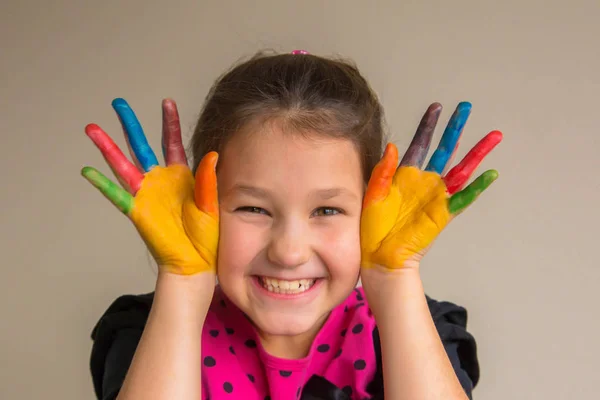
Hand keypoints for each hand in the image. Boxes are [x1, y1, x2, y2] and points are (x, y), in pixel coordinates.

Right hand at [81, 98, 218, 274]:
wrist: (196, 261)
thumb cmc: (206, 234)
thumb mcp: (212, 203)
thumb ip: (208, 179)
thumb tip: (213, 154)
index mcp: (180, 175)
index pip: (171, 142)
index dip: (169, 122)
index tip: (166, 101)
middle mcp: (160, 180)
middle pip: (141, 146)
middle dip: (130, 125)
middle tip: (118, 103)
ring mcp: (146, 194)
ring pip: (123, 165)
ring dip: (108, 147)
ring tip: (92, 129)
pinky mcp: (137, 211)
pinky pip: (117, 195)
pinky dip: (103, 184)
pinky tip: (88, 171)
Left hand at [360, 102, 501, 271]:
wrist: (380, 255)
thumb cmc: (373, 227)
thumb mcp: (373, 194)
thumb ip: (383, 171)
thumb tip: (392, 146)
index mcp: (405, 174)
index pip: (420, 143)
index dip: (428, 125)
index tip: (437, 107)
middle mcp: (424, 181)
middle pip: (444, 149)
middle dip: (455, 128)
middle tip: (466, 108)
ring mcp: (436, 196)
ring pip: (461, 168)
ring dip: (476, 152)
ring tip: (493, 136)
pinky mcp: (443, 213)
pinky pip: (464, 198)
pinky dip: (477, 187)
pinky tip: (490, 174)